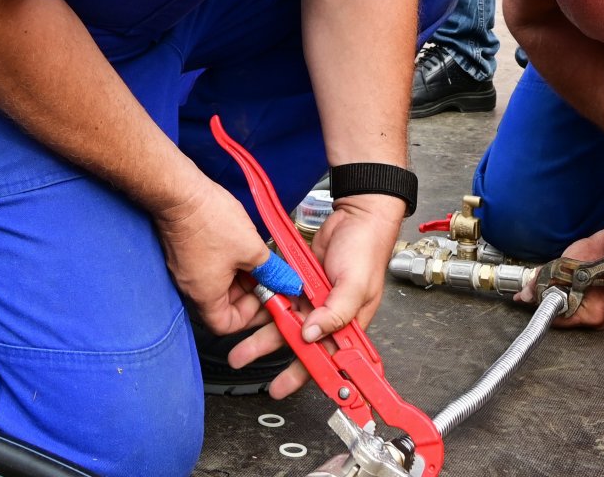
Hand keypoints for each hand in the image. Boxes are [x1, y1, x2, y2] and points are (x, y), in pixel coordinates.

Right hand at [151, 178, 271, 338]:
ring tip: (255, 256)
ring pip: (217, 282)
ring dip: (239, 274)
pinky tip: (240, 244)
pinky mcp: (183, 252)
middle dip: (249, 291)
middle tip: (267, 276)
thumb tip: (286, 283)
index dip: (249, 317)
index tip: (266, 299)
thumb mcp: (252, 249)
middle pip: (223, 303)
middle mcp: (190, 287)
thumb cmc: (208, 220)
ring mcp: (184, 269)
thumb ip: (271, 271)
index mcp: (204, 294)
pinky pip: (208, 266)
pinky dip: (227, 261)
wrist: (180, 191)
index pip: (225, 325)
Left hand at [226, 192, 406, 398]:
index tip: (280, 388)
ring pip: (282, 320)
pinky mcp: (299, 282)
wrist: (356, 215)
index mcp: (347, 324)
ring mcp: (312, 299)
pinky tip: (246, 309)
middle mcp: (327, 315)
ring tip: (236, 343)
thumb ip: (336, 311)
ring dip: (259, 332)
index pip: (324, 357)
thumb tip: (311, 335)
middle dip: (269, 354)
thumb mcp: (355, 284)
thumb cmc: (366, 248)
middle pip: (296, 342)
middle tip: (242, 360)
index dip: (303, 374)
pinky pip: (278, 296)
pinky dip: (263, 303)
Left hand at [527, 215, 603, 329]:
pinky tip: (568, 284)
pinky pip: (578, 305)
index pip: (558, 320)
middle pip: (564, 317)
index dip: (544, 306)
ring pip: (570, 310)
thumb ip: (541, 283)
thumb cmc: (593, 253)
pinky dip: (570, 296)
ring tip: (560, 282)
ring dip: (560, 298)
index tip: (533, 297)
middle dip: (551, 301)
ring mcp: (601, 315)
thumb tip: (525, 296)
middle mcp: (599, 319)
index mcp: (592, 315)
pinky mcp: (600, 307)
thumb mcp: (561, 267)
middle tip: (545, 286)